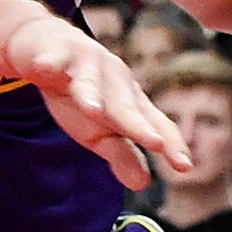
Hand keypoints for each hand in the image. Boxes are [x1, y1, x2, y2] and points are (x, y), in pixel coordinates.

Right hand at [4, 15, 189, 189]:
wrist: (45, 47)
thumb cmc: (79, 94)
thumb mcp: (99, 130)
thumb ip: (122, 154)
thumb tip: (143, 184)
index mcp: (130, 100)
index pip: (156, 123)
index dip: (171, 144)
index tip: (185, 168)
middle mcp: (114, 79)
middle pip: (125, 105)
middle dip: (139, 124)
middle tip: (155, 143)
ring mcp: (85, 63)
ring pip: (89, 81)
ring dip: (91, 94)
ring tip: (94, 111)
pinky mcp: (54, 51)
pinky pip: (51, 58)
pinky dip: (49, 62)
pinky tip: (46, 68)